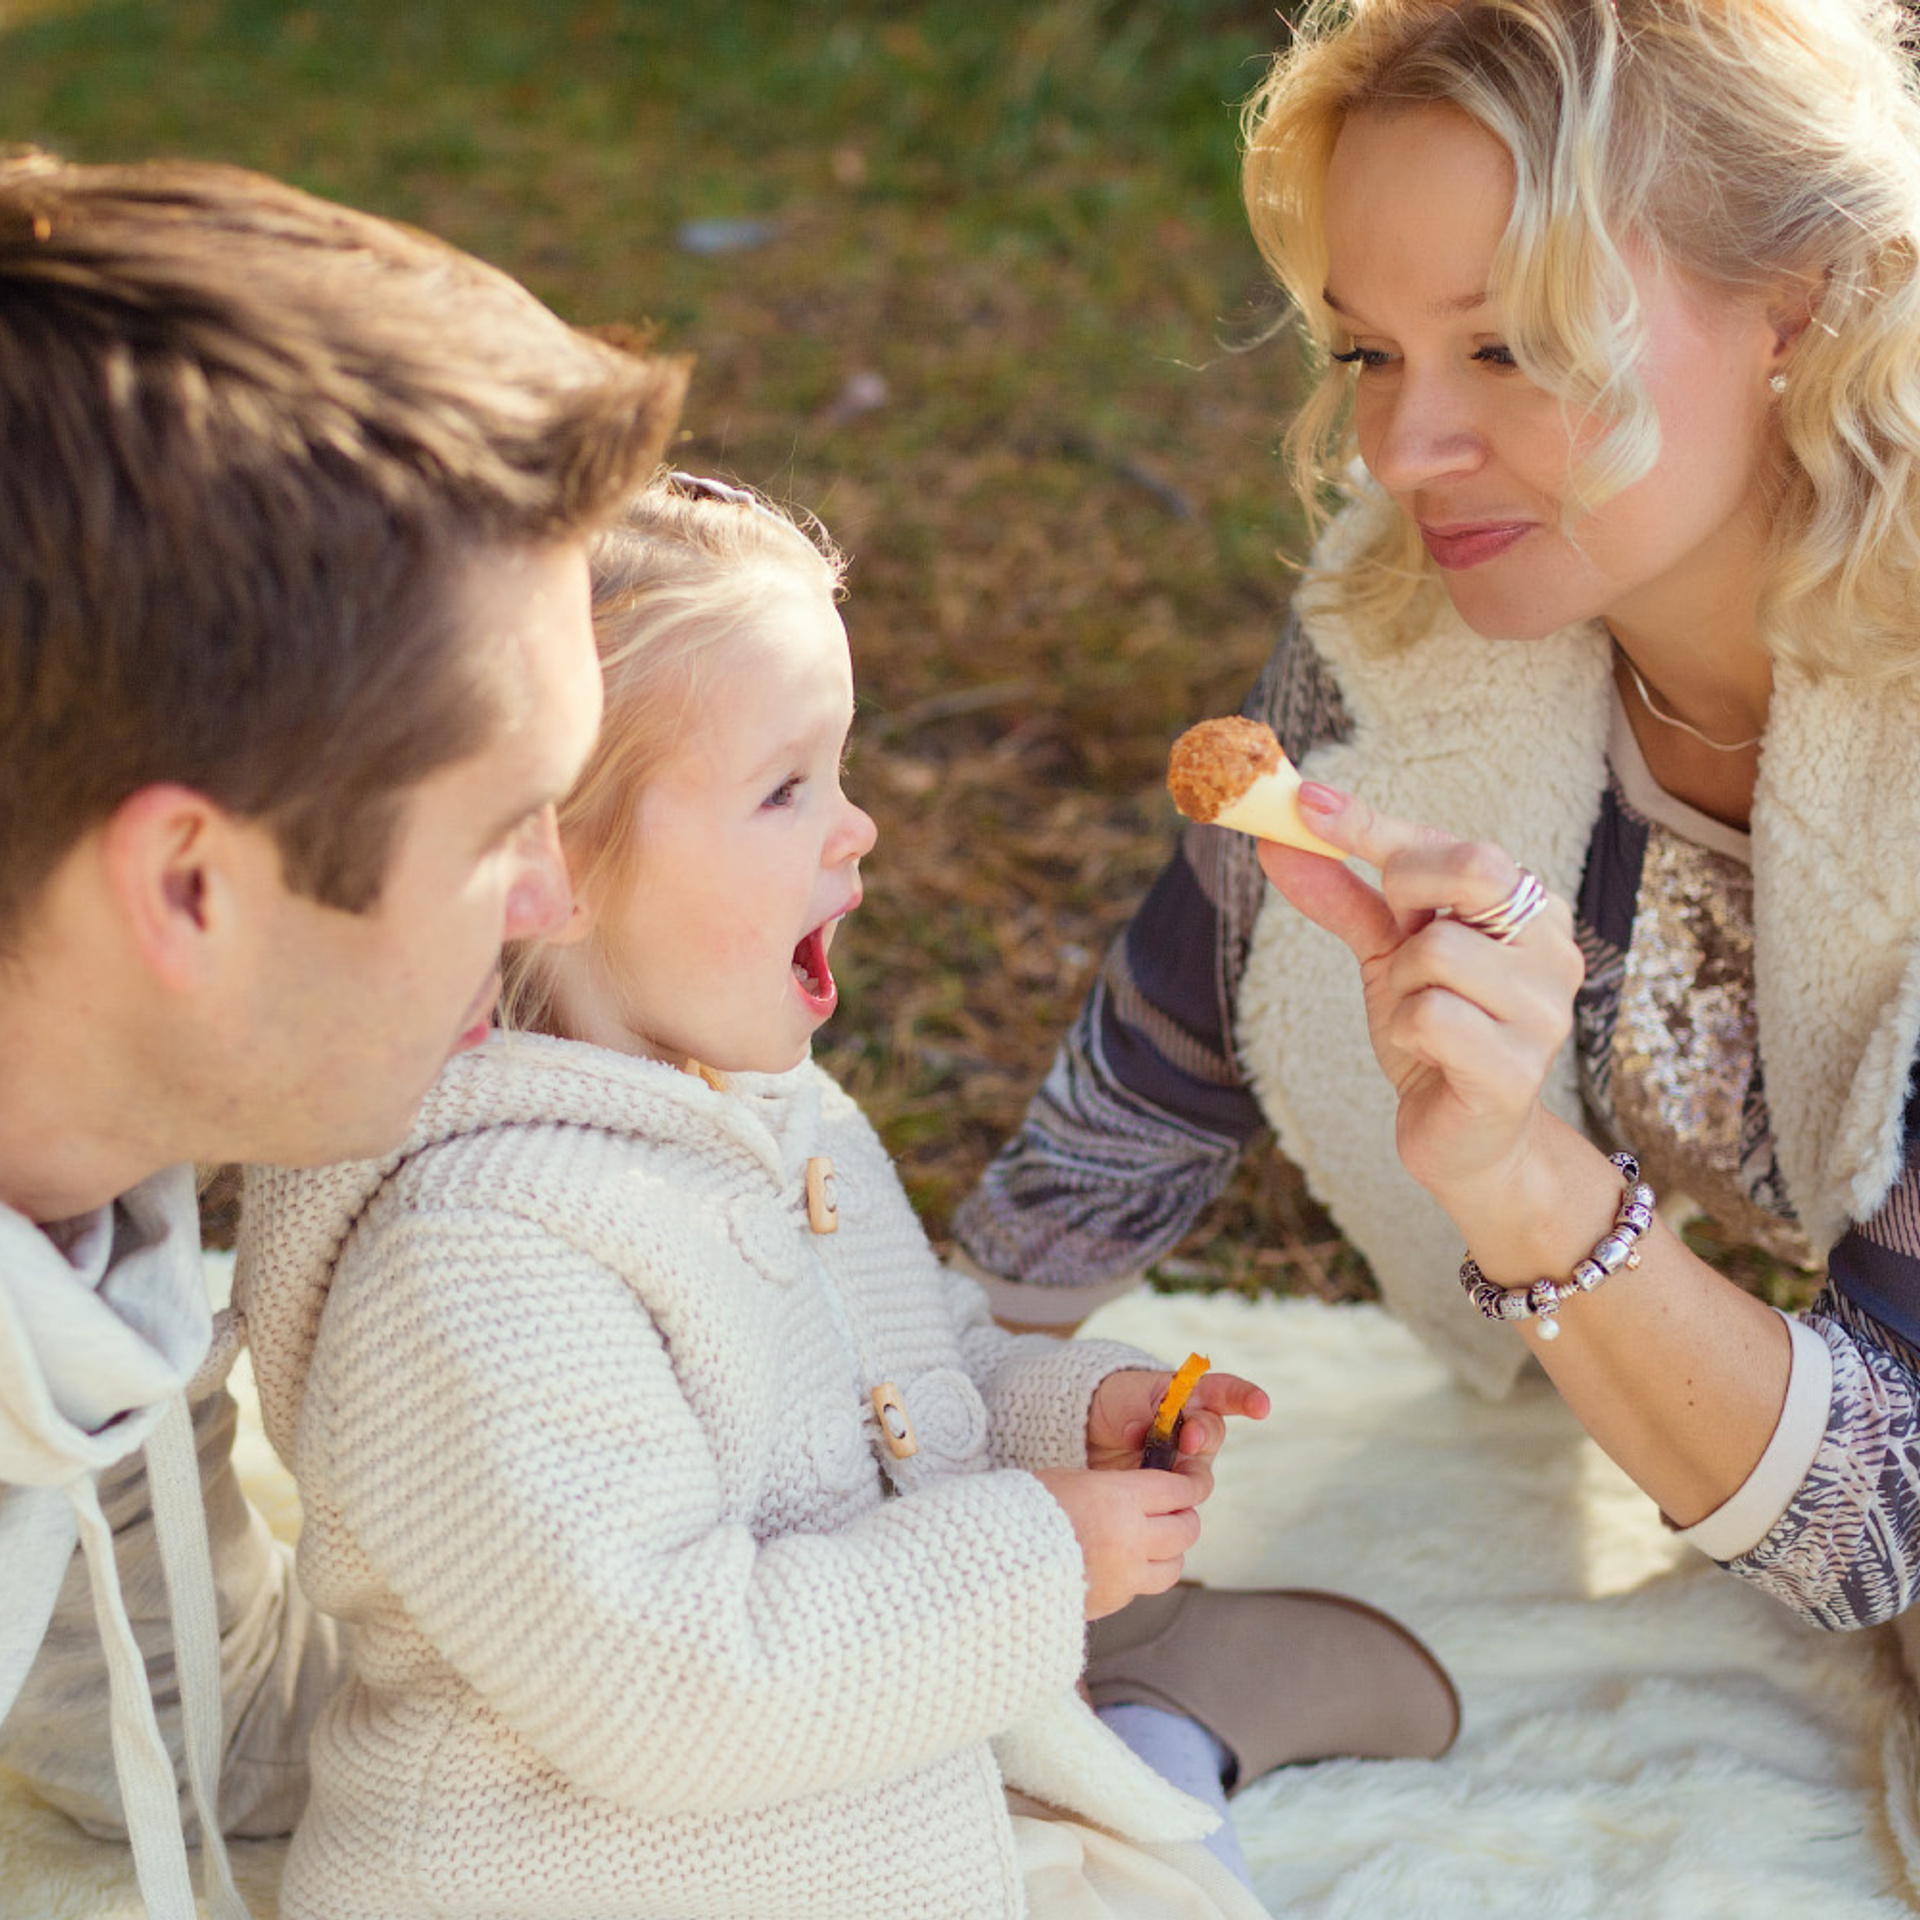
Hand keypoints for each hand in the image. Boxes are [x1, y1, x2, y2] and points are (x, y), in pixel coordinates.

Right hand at [1032, 1466, 1202, 1617]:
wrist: (995, 1560)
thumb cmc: (1025, 1508)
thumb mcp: (1070, 1480)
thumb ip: (1110, 1487)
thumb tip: (1138, 1492)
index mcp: (1120, 1498)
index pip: (1178, 1491)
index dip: (1190, 1486)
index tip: (1191, 1484)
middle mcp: (1132, 1539)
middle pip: (1186, 1530)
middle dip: (1184, 1518)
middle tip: (1174, 1512)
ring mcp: (1126, 1576)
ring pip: (1174, 1566)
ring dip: (1170, 1552)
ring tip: (1154, 1542)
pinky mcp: (1113, 1603)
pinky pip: (1142, 1588)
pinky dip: (1141, 1575)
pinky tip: (1120, 1563)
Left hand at [1085, 1367, 1269, 1502]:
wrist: (1097, 1436)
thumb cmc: (1118, 1405)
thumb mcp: (1122, 1397)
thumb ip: (1134, 1409)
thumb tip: (1139, 1432)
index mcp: (1190, 1396)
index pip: (1226, 1392)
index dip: (1247, 1398)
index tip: (1261, 1406)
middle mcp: (1198, 1432)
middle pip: (1212, 1434)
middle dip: (1201, 1435)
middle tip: (1187, 1440)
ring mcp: (1189, 1465)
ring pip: (1198, 1476)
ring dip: (1180, 1477)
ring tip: (1154, 1474)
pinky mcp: (1175, 1493)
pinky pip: (1179, 1503)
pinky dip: (1166, 1502)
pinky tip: (1148, 1502)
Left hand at [1257, 782, 1585, 1213]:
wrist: (1463, 1140)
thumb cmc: (1435, 1036)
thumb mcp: (1387, 956)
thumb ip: (1345, 897)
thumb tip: (1279, 840)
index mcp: (1529, 910)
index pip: (1457, 845)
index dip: (1378, 825)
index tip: (1306, 803)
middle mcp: (1553, 950)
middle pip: (1473, 870)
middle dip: (1407, 893)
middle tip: (1396, 936)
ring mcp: (1545, 1011)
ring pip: (1436, 952)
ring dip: (1401, 987)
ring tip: (1419, 1020)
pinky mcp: (1518, 1069)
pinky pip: (1432, 1016)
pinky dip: (1407, 1032)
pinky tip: (1427, 1057)